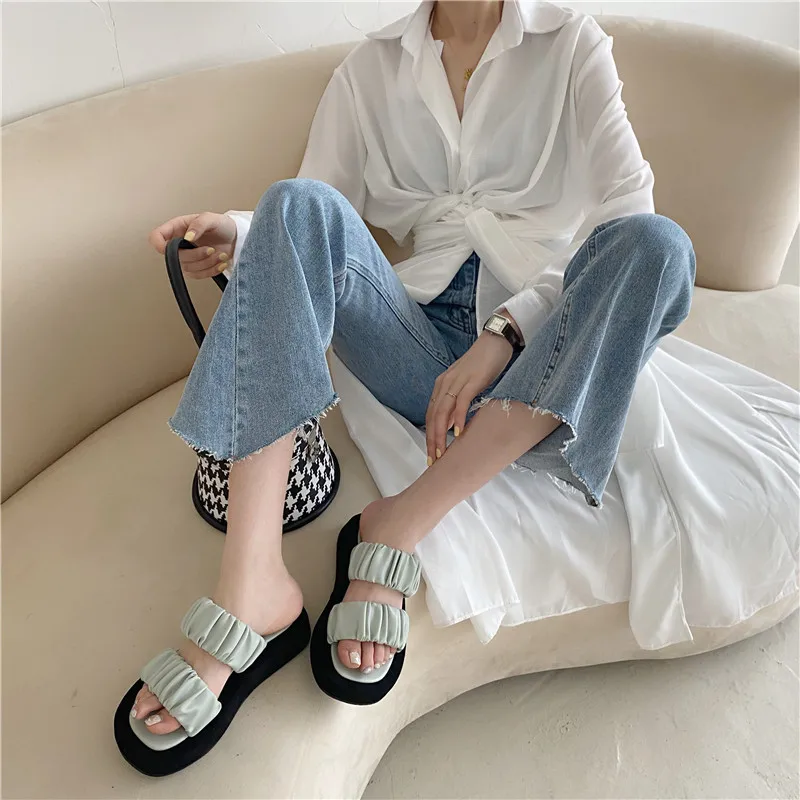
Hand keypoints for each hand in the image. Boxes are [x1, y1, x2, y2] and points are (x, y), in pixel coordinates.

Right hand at [149, 212, 237, 279]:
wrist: (236, 237)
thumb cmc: (222, 225)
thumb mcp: (211, 218)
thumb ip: (198, 225)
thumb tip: (188, 237)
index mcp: (177, 228)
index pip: (156, 237)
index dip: (159, 245)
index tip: (171, 249)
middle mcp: (179, 243)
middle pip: (175, 257)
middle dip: (196, 255)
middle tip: (211, 249)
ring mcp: (187, 257)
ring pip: (187, 268)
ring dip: (207, 263)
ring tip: (220, 254)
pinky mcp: (196, 268)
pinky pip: (198, 275)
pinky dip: (211, 271)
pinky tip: (220, 262)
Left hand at [425, 331, 513, 462]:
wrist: (495, 341)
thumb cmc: (483, 364)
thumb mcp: (466, 385)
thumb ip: (456, 403)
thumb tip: (451, 426)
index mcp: (442, 386)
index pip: (431, 415)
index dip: (429, 436)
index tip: (431, 454)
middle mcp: (445, 384)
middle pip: (433, 417)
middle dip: (432, 440)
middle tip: (433, 460)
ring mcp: (457, 381)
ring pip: (443, 412)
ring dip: (441, 434)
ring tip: (442, 452)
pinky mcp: (472, 380)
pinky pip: (461, 402)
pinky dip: (458, 418)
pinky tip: (458, 432)